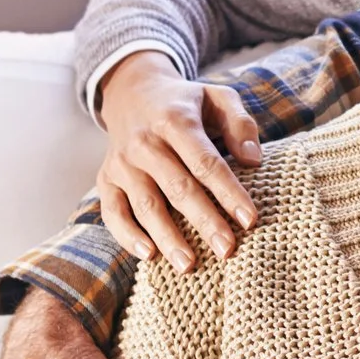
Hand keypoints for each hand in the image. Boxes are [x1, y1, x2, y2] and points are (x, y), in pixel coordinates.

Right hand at [96, 50, 264, 269]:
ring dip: (167, 237)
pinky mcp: (105, 178)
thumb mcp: (218, 97)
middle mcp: (144, 142)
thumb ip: (240, 124)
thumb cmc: (186, 103)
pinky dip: (127, 235)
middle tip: (227, 250)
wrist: (132, 93)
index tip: (250, 220)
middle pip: (178, 188)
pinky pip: (112, 212)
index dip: (228, 192)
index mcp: (175, 120)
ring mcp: (122, 163)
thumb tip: (254, 160)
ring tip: (189, 265)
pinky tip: (149, 255)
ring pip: (146, 205)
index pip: (205, 162)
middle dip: (204, 221)